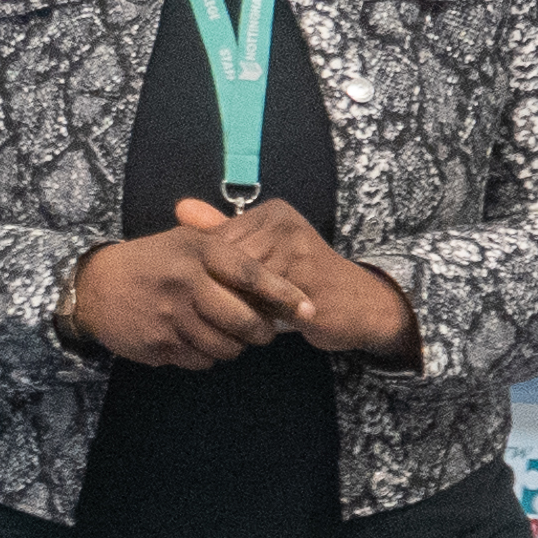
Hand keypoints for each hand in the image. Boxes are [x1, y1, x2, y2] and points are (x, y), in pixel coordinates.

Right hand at [63, 224, 269, 368]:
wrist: (95, 288)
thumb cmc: (150, 261)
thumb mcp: (183, 240)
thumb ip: (225, 247)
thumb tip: (272, 263)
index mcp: (197, 252)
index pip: (252, 275)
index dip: (284, 293)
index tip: (308, 307)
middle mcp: (185, 283)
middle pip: (243, 320)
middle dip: (262, 331)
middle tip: (265, 332)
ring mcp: (171, 317)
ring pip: (225, 346)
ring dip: (235, 347)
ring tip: (231, 338)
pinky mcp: (159, 345)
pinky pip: (200, 361)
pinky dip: (207, 357)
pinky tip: (199, 342)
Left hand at [176, 196, 414, 356]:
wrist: (356, 303)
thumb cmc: (302, 280)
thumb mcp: (264, 252)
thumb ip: (224, 231)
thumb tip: (181, 208)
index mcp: (272, 213)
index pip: (220, 240)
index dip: (209, 272)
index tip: (207, 293)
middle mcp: (285, 223)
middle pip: (229, 261)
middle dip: (220, 290)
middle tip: (213, 313)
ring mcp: (297, 249)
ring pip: (243, 283)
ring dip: (236, 306)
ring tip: (232, 322)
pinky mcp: (306, 279)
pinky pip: (264, 301)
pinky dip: (255, 316)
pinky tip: (251, 329)